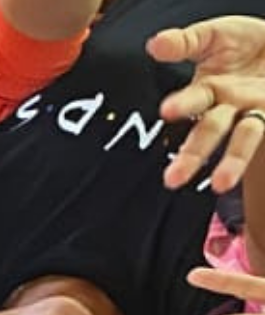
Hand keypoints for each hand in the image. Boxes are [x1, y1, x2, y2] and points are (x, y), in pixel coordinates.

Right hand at [151, 16, 264, 189]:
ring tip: (220, 184)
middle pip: (208, 132)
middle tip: (173, 179)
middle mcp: (229, 107)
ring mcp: (255, 111)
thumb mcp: (213, 35)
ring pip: (243, 140)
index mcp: (209, 90)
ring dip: (232, 162)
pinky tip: (239, 173)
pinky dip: (250, 152)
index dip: (182, 105)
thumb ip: (184, 42)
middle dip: (191, 155)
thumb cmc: (243, 43)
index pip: (191, 101)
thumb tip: (154, 45)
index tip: (167, 111)